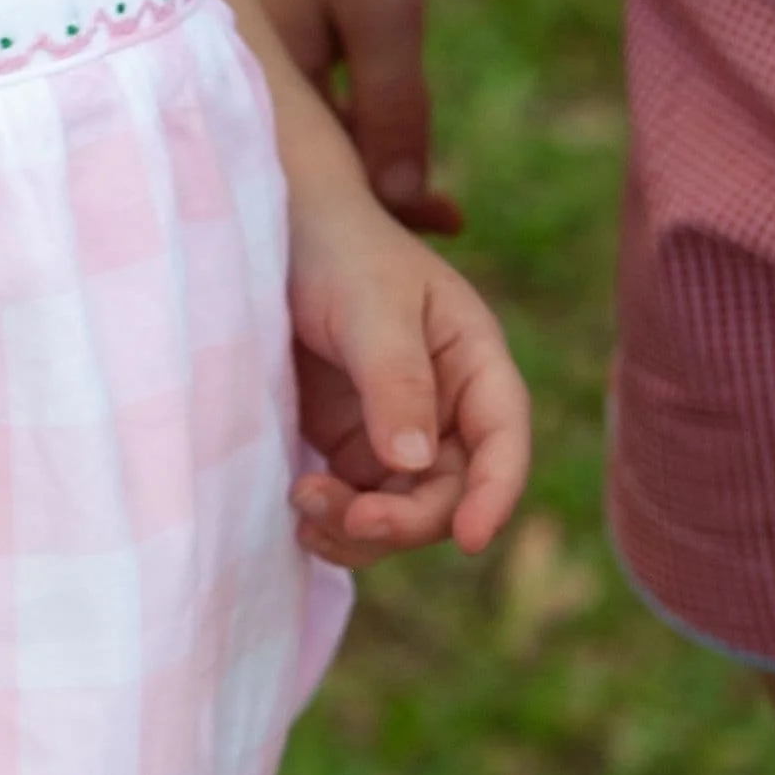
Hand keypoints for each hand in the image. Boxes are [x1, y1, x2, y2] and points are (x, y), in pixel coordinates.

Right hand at [224, 0, 458, 231]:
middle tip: (449, 212)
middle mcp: (242, 63)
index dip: (390, 210)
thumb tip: (407, 203)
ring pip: (308, 111)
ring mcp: (246, 30)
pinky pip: (301, 71)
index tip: (453, 226)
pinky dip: (342, 93)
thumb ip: (393, 112)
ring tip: (421, 163)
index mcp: (263, 78)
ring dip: (362, 139)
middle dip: (377, 183)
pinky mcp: (259, 1)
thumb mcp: (386, 18)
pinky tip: (377, 95)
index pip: (326, 176)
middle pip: (312, 150)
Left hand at [281, 167, 529, 568]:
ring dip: (362, 529)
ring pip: (403, 513)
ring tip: (304, 503)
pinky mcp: (350, 447)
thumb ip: (396, 380)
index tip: (471, 540)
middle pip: (449, 494)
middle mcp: (445, 406)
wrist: (272, 233)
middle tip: (351, 517)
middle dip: (405, 519)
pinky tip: (301, 514)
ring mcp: (397, 432)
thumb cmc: (337, 250)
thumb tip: (416, 465)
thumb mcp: (370, 306)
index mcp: (473, 361)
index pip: (503, 440)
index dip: (496, 494)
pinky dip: (336, 524)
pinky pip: (358, 507)